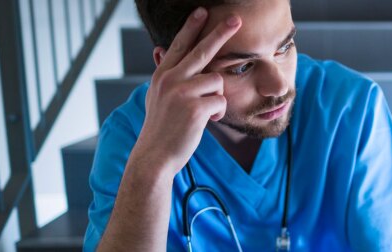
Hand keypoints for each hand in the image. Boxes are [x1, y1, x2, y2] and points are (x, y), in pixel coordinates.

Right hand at [130, 8, 241, 176]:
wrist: (155, 156)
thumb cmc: (161, 128)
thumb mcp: (157, 96)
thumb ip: (165, 75)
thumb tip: (158, 49)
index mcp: (162, 76)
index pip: (179, 45)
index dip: (191, 27)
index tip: (202, 11)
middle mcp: (170, 79)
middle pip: (202, 50)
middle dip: (220, 33)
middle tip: (236, 19)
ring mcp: (181, 92)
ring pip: (216, 81)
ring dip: (217, 98)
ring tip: (205, 113)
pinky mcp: (194, 108)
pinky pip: (220, 101)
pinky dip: (218, 113)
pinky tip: (207, 122)